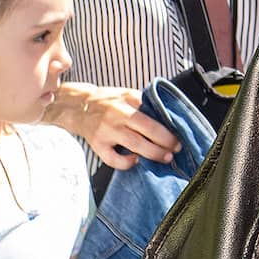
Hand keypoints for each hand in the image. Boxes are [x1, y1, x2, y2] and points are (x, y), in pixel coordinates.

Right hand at [48, 82, 180, 169]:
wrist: (78, 106)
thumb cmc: (108, 101)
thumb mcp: (128, 94)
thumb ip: (145, 104)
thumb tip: (169, 117)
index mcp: (129, 100)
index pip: (154, 112)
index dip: (169, 126)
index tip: (180, 135)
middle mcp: (118, 114)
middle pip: (148, 129)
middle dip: (166, 142)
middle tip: (176, 149)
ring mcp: (107, 130)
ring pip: (135, 145)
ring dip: (153, 153)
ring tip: (165, 158)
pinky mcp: (97, 144)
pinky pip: (113, 159)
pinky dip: (126, 163)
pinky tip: (135, 161)